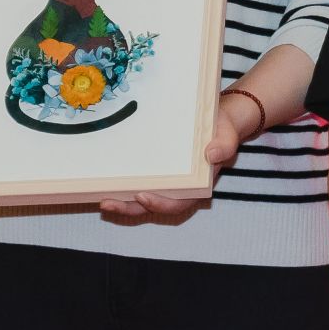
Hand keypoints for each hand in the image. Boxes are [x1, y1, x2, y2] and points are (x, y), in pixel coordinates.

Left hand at [98, 83, 260, 222]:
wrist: (218, 121)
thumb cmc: (221, 129)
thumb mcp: (227, 134)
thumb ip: (224, 145)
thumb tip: (212, 154)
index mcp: (197, 187)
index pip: (177, 204)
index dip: (160, 204)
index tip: (142, 196)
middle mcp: (179, 189)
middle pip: (152, 207)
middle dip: (129, 208)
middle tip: (108, 203)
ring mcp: (166, 182)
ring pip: (141, 200)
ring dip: (121, 202)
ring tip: (101, 199)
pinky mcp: (156, 172)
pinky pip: (137, 183)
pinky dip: (122, 187)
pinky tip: (104, 184)